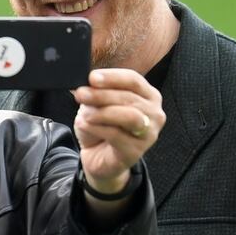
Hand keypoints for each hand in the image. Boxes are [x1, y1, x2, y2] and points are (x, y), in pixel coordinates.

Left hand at [73, 69, 164, 193]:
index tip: (92, 77)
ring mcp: (149, 133)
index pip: (133, 80)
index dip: (112, 77)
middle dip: (101, 95)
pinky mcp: (137, 150)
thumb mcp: (97, 105)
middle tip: (81, 94)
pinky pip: (116, 135)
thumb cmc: (102, 127)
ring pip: (129, 116)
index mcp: (148, 95)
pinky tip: (84, 125)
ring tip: (84, 114)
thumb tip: (87, 85)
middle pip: (129, 97)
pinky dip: (97, 128)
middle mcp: (154, 112)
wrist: (98, 157)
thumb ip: (96, 93)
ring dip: (102, 113)